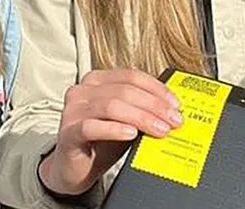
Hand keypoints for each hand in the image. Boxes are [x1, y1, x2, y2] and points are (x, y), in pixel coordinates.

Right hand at [39, 69, 181, 196]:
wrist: (75, 169)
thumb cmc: (101, 142)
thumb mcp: (126, 122)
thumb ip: (142, 111)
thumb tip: (172, 110)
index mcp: (98, 80)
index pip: (132, 76)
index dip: (157, 89)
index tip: (176, 105)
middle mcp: (83, 90)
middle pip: (125, 90)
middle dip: (154, 105)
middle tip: (174, 120)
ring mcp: (73, 110)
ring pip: (112, 106)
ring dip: (141, 117)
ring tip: (159, 129)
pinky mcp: (68, 132)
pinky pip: (92, 127)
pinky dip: (114, 129)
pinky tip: (131, 134)